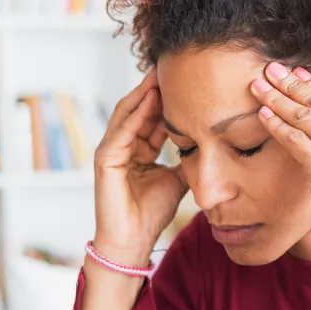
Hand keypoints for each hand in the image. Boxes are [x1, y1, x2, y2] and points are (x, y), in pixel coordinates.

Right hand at [93, 68, 187, 266]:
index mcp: (140, 151)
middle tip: (172, 68)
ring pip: (128, 114)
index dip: (168, 102)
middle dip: (155, 89)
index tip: (186, 84)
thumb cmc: (152, 212)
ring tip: (160, 74)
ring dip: (144, 94)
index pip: (153, 119)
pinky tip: (150, 97)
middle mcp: (124, 146)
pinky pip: (122, 131)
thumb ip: (185, 160)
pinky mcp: (105, 159)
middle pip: (139, 110)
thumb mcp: (177, 179)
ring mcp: (112, 151)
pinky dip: (136, 114)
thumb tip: (205, 145)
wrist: (134, 239)